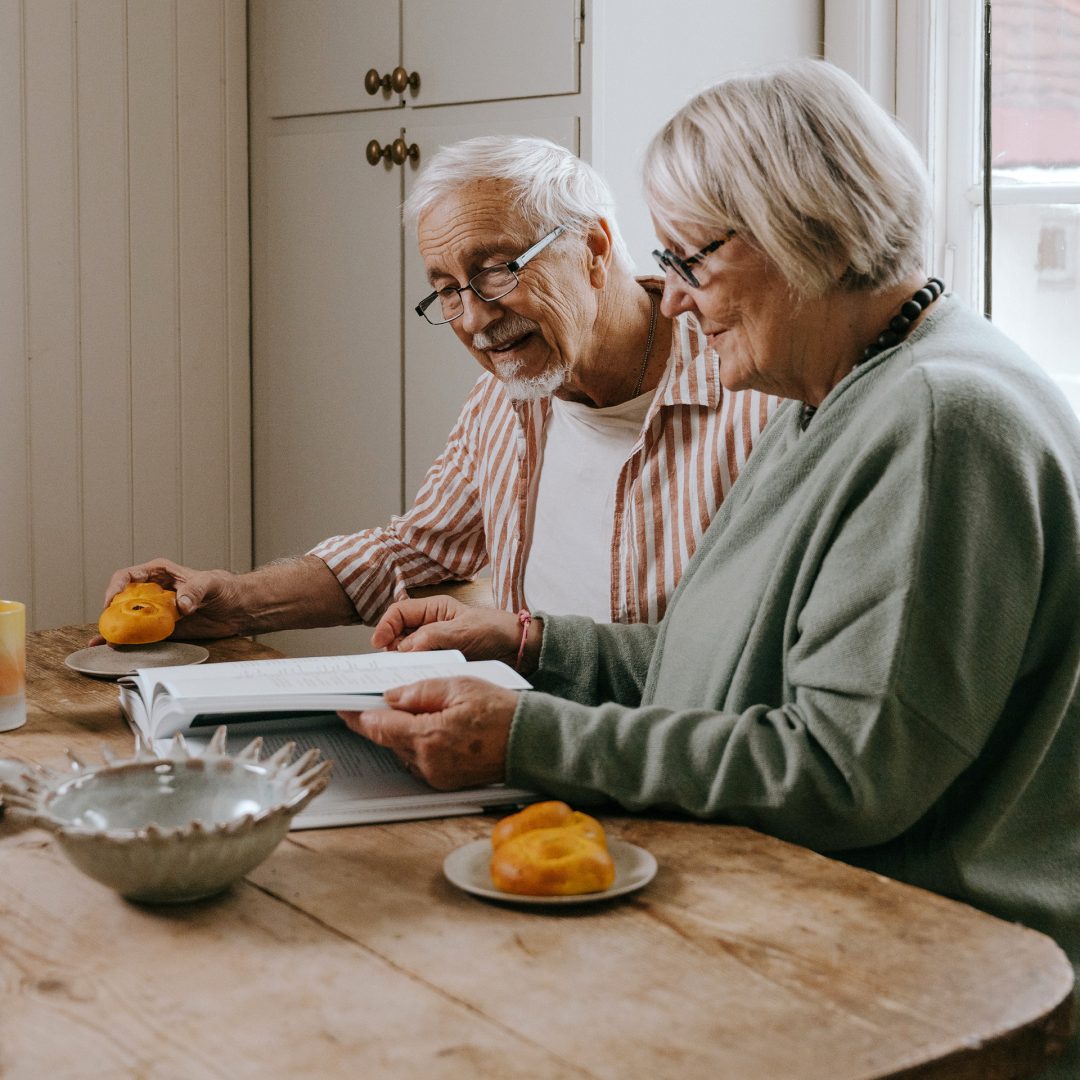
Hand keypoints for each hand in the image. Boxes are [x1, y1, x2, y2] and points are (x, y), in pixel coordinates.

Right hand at [94, 559, 246, 641]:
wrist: (237, 608)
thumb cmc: (224, 588)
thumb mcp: (211, 583)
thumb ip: (196, 590)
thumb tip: (182, 604)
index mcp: (159, 573)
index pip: (128, 577)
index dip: (116, 587)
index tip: (113, 600)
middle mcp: (153, 592)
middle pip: (122, 600)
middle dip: (110, 612)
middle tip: (107, 625)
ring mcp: (156, 611)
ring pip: (128, 619)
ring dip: (114, 630)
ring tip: (101, 642)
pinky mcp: (162, 629)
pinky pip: (141, 635)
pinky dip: (128, 642)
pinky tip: (115, 648)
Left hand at [340, 676, 517, 789]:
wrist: (531, 742)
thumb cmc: (501, 711)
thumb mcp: (460, 686)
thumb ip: (420, 691)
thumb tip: (391, 697)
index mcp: (429, 737)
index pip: (380, 727)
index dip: (358, 716)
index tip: (343, 707)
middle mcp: (428, 762)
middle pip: (388, 741)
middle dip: (375, 724)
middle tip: (364, 707)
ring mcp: (437, 775)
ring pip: (402, 752)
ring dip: (397, 734)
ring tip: (400, 713)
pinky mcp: (446, 781)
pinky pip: (418, 762)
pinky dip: (414, 745)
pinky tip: (422, 729)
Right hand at [372, 596, 538, 669]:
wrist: (520, 649)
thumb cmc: (496, 630)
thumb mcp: (462, 631)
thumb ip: (432, 637)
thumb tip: (404, 650)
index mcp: (433, 609)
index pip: (399, 613)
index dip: (385, 627)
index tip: (379, 644)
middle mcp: (431, 626)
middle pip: (399, 635)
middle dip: (392, 649)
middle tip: (391, 665)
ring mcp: (436, 645)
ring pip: (409, 653)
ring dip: (405, 663)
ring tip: (405, 673)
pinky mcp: (442, 662)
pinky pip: (423, 667)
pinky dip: (418, 673)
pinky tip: (419, 681)